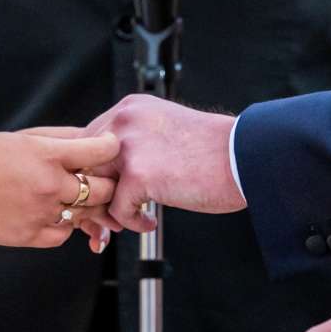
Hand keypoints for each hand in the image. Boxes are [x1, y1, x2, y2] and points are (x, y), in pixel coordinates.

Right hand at [0, 131, 120, 247]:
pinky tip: (53, 213)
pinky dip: (64, 225)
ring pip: (86, 214)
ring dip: (86, 205)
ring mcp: (42, 213)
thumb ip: (59, 137)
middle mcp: (49, 185)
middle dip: (107, 182)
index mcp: (47, 154)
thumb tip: (91, 136)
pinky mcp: (31, 236)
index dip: (111, 147)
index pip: (101, 151)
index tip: (110, 147)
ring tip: (75, 195)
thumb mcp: (21, 136)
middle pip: (102, 189)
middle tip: (103, 177)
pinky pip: (64, 235)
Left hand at [92, 94, 244, 230]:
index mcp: (130, 109)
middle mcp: (124, 121)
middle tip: (108, 216)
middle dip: (92, 195)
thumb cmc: (214, 151)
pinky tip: (150, 221)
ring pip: (94, 188)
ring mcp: (129, 146)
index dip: (93, 173)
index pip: (89, 142)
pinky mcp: (139, 174)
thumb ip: (135, 143)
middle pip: (84, 164)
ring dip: (107, 212)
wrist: (245, 156)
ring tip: (126, 221)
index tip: (104, 194)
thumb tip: (109, 175)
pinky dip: (132, 222)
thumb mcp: (165, 132)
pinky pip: (117, 210)